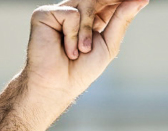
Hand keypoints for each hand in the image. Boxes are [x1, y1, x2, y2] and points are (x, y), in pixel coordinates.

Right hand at [0, 0, 148, 130]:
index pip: (107, 1)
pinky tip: (67, 50)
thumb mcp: (109, 43)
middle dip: (109, 3)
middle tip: (106, 30)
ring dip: (87, 32)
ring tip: (81, 51)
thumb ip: (122, 19)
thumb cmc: (83, 69)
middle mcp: (74, 11)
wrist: (59, 84)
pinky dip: (73, 35)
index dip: (119, 1)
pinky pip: (71, 14)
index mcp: (91, 18)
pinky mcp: (44, 14)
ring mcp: (59, 11)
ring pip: (85, 4)